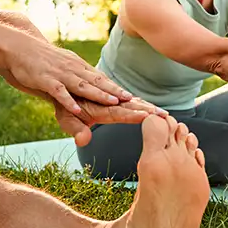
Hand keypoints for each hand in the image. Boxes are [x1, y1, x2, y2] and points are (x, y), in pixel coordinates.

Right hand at [5, 40, 133, 114]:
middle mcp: (73, 69)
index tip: (134, 97)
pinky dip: (67, 100)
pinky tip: (76, 109)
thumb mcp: (64, 66)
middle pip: (98, 82)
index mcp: (79, 67)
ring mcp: (60, 74)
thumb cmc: (43, 59)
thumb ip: (78, 76)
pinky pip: (58, 91)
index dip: (118, 88)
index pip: (102, 79)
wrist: (20, 46)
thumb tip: (93, 84)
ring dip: (99, 94)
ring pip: (83, 85)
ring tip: (114, 102)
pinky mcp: (45, 80)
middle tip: (133, 100)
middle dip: (116, 92)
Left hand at [53, 97, 168, 146]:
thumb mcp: (66, 119)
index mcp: (99, 107)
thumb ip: (76, 130)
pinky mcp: (113, 95)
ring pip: (133, 102)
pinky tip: (152, 108)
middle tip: (165, 116)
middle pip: (131, 106)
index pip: (120, 112)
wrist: (63, 86)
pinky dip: (141, 104)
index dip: (135, 114)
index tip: (150, 116)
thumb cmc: (64, 107)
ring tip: (163, 113)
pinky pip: (129, 99)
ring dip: (148, 107)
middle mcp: (108, 100)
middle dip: (148, 111)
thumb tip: (83, 141)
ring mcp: (111, 97)